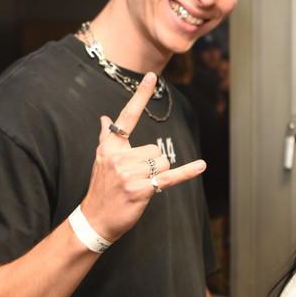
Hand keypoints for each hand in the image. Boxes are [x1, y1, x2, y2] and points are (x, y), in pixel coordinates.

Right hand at [81, 73, 205, 240]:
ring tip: (139, 186)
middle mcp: (119, 157)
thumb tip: (104, 118)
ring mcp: (130, 174)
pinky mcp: (141, 190)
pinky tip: (201, 166)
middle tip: (135, 179)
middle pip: (156, 149)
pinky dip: (186, 172)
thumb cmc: (101, 189)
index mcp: (110, 146)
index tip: (152, 77)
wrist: (94, 219)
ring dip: (157, 176)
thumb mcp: (100, 160)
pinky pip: (169, 177)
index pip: (127, 117)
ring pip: (163, 163)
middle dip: (153, 165)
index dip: (140, 96)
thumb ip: (106, 138)